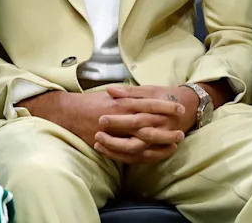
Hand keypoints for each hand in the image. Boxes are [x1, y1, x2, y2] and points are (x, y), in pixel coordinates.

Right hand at [17, 89, 184, 163]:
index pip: (149, 103)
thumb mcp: (111, 95)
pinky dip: (143, 154)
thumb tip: (141, 98)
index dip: (165, 106)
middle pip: (150, 122)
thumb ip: (126, 98)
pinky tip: (155, 155)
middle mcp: (121, 115)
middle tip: (182, 129)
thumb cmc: (91, 102)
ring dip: (160, 142)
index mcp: (123, 101)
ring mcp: (116, 130)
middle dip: (167, 126)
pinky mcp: (110, 141)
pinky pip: (129, 151)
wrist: (69, 111)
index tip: (179, 107)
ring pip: (143, 139)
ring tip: (175, 143)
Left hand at [93, 85, 195, 163]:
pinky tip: (106, 151)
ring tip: (98, 142)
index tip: (101, 115)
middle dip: (116, 133)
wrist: (188, 107)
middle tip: (98, 131)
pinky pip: (140, 158)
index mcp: (159, 109)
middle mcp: (161, 125)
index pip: (137, 112)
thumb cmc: (165, 96)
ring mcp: (161, 140)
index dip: (119, 114)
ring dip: (116, 148)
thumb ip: (130, 92)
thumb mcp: (150, 89)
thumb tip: (111, 90)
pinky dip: (122, 157)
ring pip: (137, 149)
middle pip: (137, 132)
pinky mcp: (158, 150)